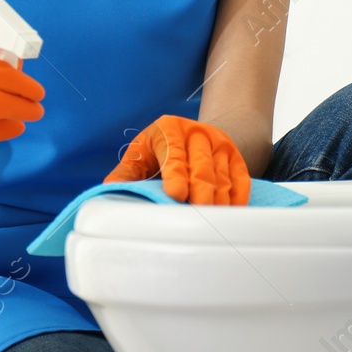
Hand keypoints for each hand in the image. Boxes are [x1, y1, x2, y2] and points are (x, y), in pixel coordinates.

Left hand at [104, 114, 251, 204]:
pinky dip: (237, 198)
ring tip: (212, 222)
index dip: (175, 174)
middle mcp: (197, 133)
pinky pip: (241, 179)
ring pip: (222, 176)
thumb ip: (126, 173)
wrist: (193, 134)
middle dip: (200, 191)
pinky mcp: (235, 157)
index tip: (176, 194)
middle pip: (202, 166)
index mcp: (169, 129)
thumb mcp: (139, 154)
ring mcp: (220, 144)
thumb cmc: (158, 150)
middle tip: (197, 214)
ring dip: (218, 200)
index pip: (174, 153)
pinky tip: (229, 214)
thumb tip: (110, 191)